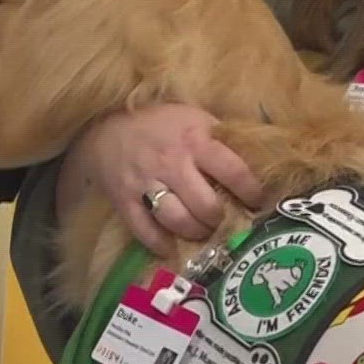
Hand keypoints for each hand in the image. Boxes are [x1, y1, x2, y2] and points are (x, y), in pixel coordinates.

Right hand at [59, 103, 264, 255]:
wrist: (106, 123)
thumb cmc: (159, 121)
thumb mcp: (194, 117)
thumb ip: (219, 139)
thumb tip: (255, 159)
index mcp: (196, 140)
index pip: (234, 172)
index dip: (251, 192)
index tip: (257, 202)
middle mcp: (173, 163)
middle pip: (206, 205)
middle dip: (219, 219)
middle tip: (221, 219)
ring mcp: (146, 183)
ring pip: (177, 220)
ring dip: (194, 232)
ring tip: (200, 231)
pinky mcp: (124, 199)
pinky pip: (145, 230)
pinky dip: (160, 243)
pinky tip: (169, 246)